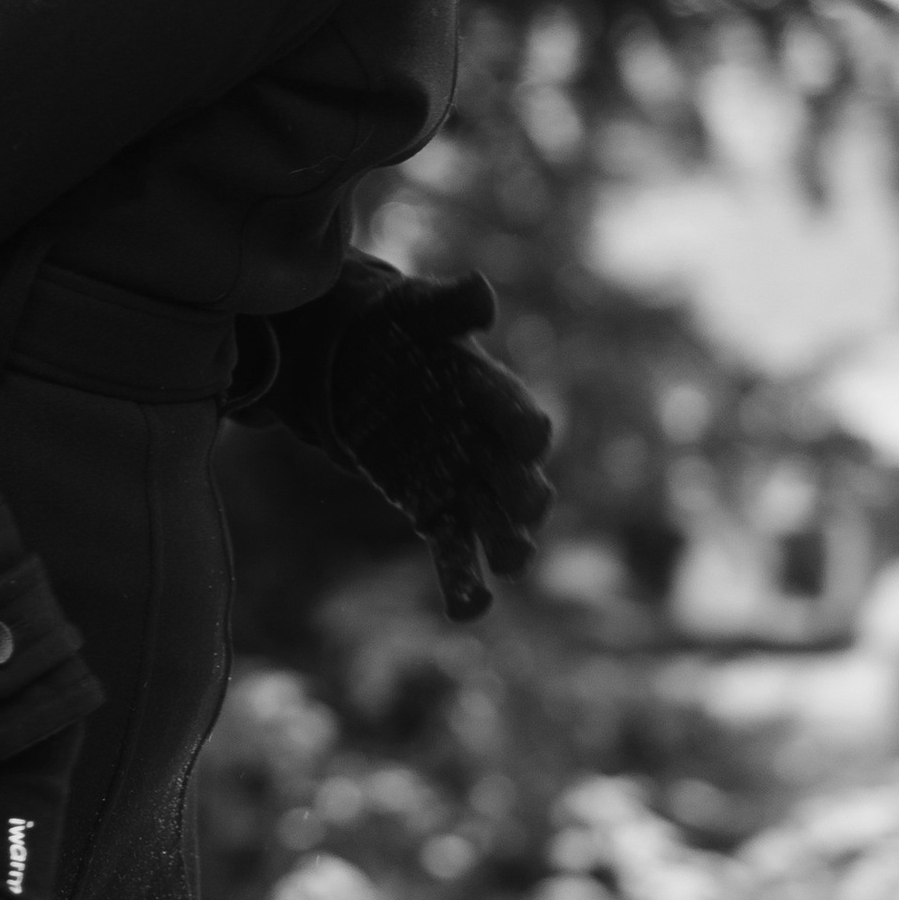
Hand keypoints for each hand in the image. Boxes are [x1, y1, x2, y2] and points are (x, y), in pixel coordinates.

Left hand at [298, 260, 555, 622]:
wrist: (367, 365)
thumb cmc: (401, 331)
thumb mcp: (413, 310)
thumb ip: (446, 305)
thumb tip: (478, 290)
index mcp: (485, 388)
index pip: (509, 406)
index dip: (518, 420)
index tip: (531, 436)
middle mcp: (487, 440)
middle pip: (512, 470)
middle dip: (523, 488)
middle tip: (530, 506)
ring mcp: (465, 479)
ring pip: (493, 518)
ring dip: (506, 541)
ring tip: (510, 564)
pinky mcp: (438, 510)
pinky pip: (456, 549)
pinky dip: (465, 580)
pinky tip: (470, 610)